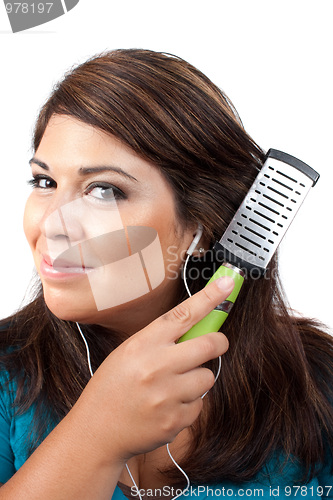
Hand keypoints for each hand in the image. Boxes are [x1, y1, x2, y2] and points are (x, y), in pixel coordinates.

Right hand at [75, 276, 233, 464]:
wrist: (96, 432)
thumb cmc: (112, 387)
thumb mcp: (128, 353)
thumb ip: (160, 340)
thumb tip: (198, 327)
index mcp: (143, 344)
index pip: (183, 314)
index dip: (210, 297)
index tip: (228, 283)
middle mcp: (157, 367)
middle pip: (209, 344)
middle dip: (218, 342)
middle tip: (215, 343)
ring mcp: (167, 396)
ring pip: (208, 377)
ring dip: (198, 379)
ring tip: (174, 385)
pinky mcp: (175, 420)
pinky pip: (199, 405)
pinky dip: (189, 404)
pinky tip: (167, 407)